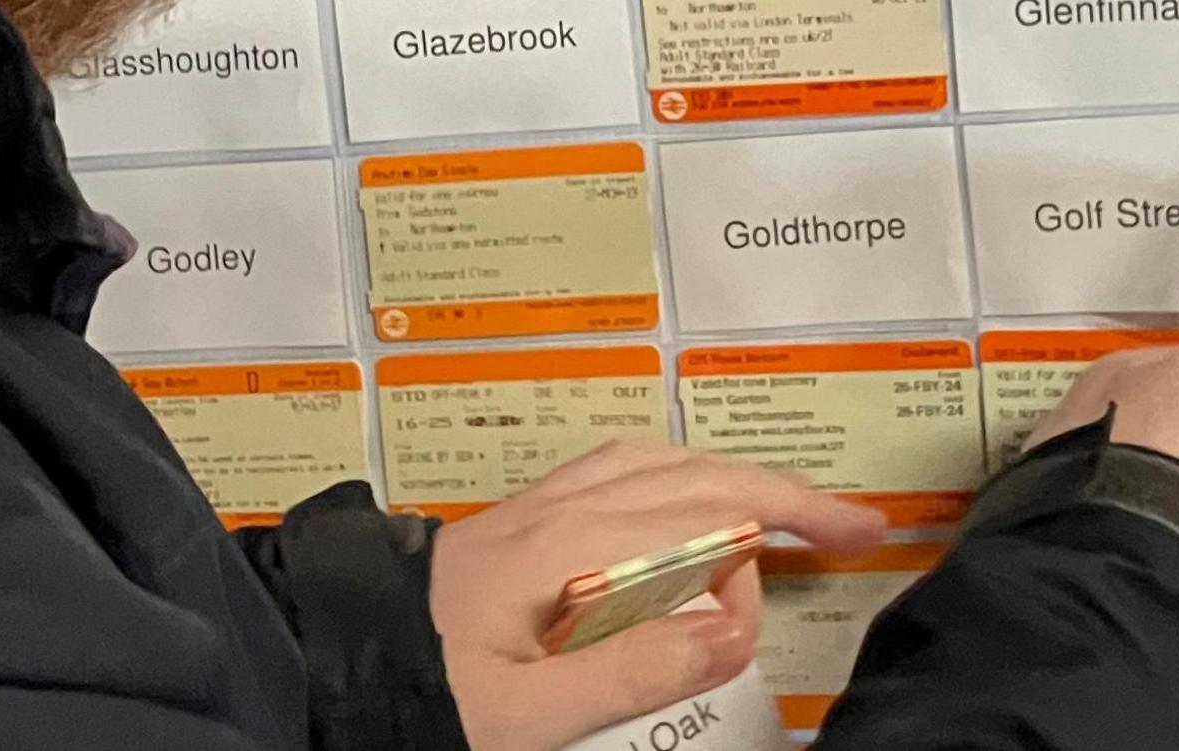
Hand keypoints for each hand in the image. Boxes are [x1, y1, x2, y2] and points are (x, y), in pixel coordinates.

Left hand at [430, 440, 888, 750]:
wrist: (321, 666)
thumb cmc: (418, 695)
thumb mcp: (530, 716)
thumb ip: (635, 670)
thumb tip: (735, 624)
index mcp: (569, 547)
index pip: (709, 508)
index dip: (791, 516)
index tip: (857, 537)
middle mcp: (557, 511)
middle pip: (691, 473)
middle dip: (778, 489)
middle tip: (850, 525)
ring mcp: (533, 510)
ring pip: (653, 463)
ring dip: (725, 478)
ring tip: (777, 512)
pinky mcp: (514, 526)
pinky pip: (613, 475)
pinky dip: (671, 480)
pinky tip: (679, 508)